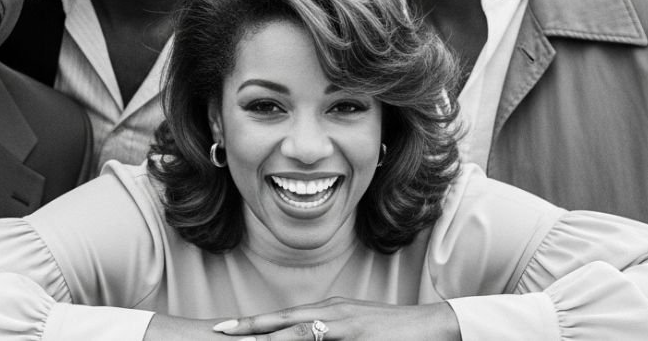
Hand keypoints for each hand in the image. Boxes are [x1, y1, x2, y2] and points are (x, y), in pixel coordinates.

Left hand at [211, 298, 458, 340]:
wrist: (429, 326)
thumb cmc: (392, 332)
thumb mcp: (355, 330)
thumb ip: (329, 334)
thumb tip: (307, 340)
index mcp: (328, 310)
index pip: (283, 317)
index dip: (255, 323)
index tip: (227, 327)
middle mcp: (331, 311)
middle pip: (281, 319)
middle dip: (249, 326)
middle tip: (218, 330)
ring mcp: (343, 322)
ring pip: (295, 330)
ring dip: (266, 336)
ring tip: (240, 340)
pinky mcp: (355, 333)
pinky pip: (318, 339)